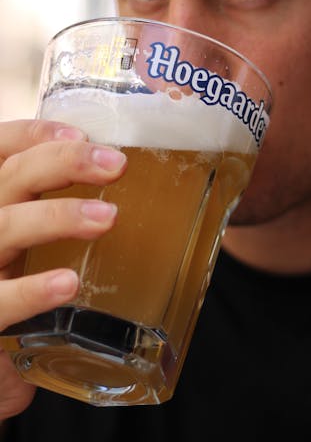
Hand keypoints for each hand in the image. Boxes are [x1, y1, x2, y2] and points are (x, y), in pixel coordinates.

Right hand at [0, 119, 126, 418]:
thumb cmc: (18, 310)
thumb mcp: (36, 261)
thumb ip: (72, 237)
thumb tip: (164, 221)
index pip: (1, 153)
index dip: (33, 134)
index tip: (81, 132)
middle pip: (10, 177)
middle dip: (63, 162)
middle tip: (117, 164)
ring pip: (3, 227)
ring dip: (57, 216)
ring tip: (108, 217)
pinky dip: (32, 290)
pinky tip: (68, 285)